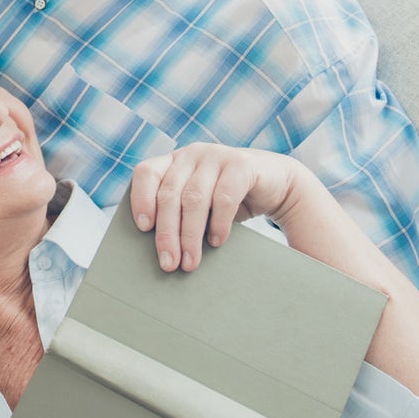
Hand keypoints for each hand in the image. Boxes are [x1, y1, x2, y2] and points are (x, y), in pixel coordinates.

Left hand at [130, 143, 300, 271]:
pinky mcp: (241, 164)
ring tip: (190, 262)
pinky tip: (216, 242)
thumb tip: (160, 252)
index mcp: (174, 161)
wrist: (277, 185)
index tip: (143, 228)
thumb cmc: (229, 201)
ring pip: (194, 199)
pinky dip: (218, 224)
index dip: (140, 199)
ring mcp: (216, 155)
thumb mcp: (200, 205)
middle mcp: (192, 154)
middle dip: (167, 233)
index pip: (146, 173)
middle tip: (169, 264)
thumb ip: (178, 215)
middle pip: (169, 194)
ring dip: (190, 235)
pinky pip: (224, 197)